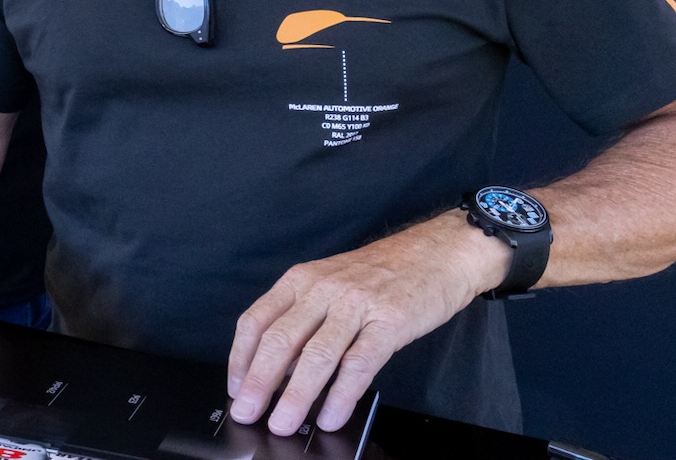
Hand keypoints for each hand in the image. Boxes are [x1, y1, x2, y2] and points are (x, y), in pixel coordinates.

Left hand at [227, 217, 510, 434]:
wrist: (439, 252)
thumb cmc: (384, 271)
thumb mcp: (332, 281)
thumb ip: (304, 317)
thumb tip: (278, 367)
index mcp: (302, 280)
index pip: (256, 320)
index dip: (240, 359)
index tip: (236, 388)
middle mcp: (323, 289)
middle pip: (279, 341)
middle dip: (259, 384)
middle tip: (247, 413)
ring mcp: (356, 305)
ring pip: (315, 357)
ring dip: (295, 397)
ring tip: (283, 424)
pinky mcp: (389, 322)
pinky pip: (357, 365)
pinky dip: (340, 396)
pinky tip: (329, 416)